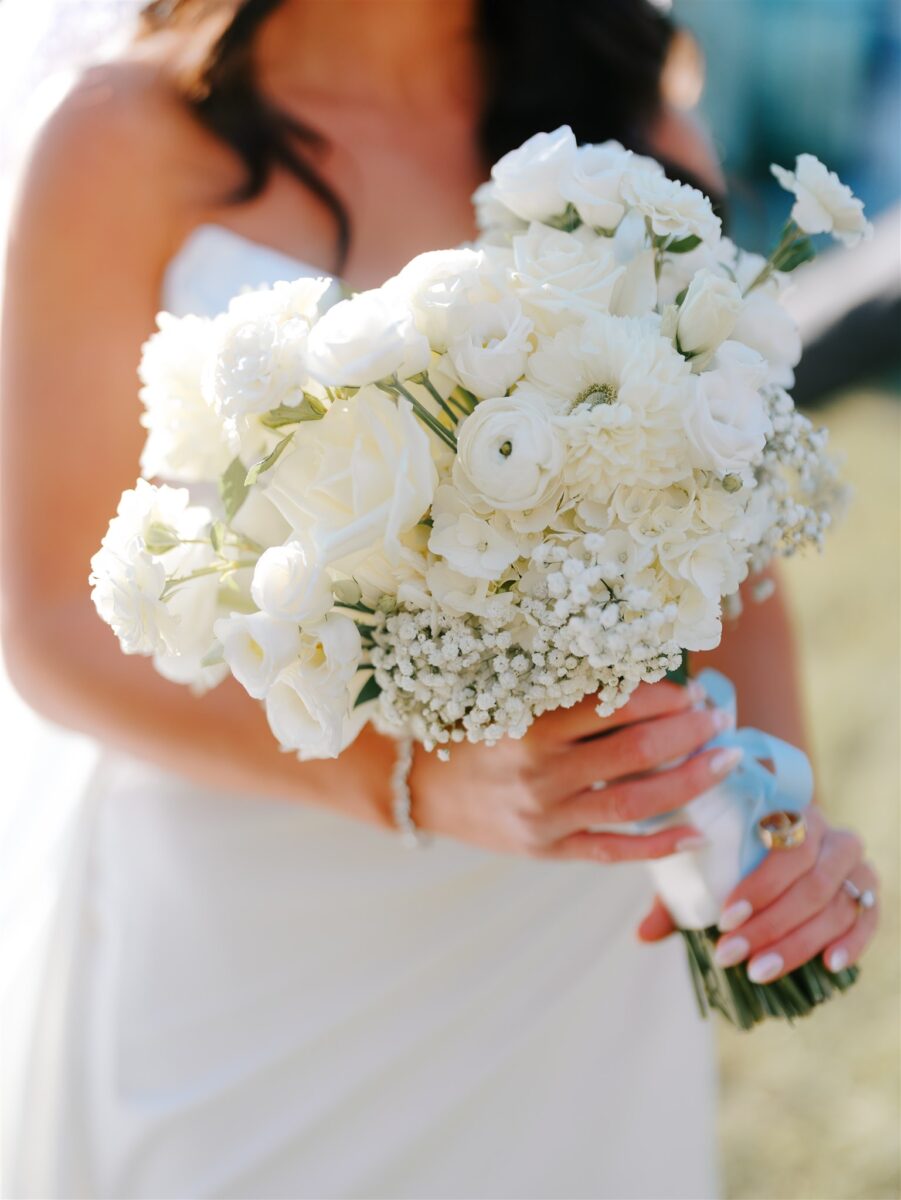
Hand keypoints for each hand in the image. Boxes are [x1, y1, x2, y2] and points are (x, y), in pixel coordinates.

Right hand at [410, 679, 739, 860]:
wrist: (418, 789)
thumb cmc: (469, 734)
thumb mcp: (509, 703)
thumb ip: (566, 698)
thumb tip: (639, 681)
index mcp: (534, 727)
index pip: (617, 707)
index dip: (665, 697)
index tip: (692, 690)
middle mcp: (543, 774)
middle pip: (638, 752)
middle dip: (690, 733)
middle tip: (720, 719)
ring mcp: (548, 818)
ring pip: (636, 803)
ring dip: (689, 781)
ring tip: (725, 763)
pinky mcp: (548, 850)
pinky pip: (613, 852)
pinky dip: (658, 846)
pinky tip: (696, 833)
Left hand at [638, 807, 879, 977]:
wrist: (785, 838)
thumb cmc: (736, 852)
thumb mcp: (707, 863)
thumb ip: (680, 894)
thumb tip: (642, 936)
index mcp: (790, 811)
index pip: (783, 845)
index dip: (759, 886)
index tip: (724, 918)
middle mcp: (829, 834)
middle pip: (811, 881)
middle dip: (770, 924)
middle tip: (730, 954)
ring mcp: (854, 863)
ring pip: (836, 905)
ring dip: (797, 943)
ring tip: (758, 972)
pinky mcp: (868, 891)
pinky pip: (868, 916)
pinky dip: (853, 941)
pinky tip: (829, 965)